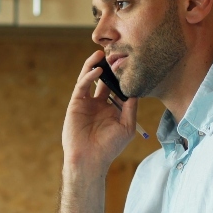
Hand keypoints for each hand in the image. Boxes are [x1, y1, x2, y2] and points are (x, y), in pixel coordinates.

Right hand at [62, 51, 139, 175]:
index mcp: (111, 109)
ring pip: (90, 79)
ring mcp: (86, 103)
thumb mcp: (127, 125)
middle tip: (115, 54)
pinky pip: (82, 86)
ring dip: (94, 66)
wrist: (90, 158)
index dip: (122, 77)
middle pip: (103, 80)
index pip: (117, 88)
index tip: (130, 63)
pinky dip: (89, 77)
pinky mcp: (76, 103)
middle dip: (108, 68)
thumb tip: (136, 88)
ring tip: (101, 54)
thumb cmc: (109, 146)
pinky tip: (98, 70)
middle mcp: (98, 104)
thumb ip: (131, 106)